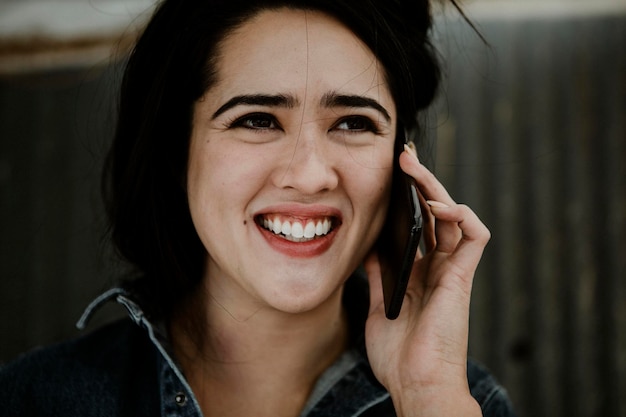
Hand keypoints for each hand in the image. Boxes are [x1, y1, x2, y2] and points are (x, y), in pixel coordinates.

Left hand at [364, 145, 488, 415]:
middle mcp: (438, 267)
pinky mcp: (463, 277)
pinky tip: (436, 205)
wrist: (416, 384)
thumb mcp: (378, 307)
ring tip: (412, 168)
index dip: (408, 199)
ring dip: (435, 188)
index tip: (391, 175)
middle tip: (404, 156)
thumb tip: (368, 247)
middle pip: (435, 213)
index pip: (418, 224)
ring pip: (454, 216)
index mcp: (419, 273)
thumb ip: (377, 276)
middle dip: (421, 181)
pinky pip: (475, 236)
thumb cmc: (399, 354)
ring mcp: (452, 271)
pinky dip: (460, 214)